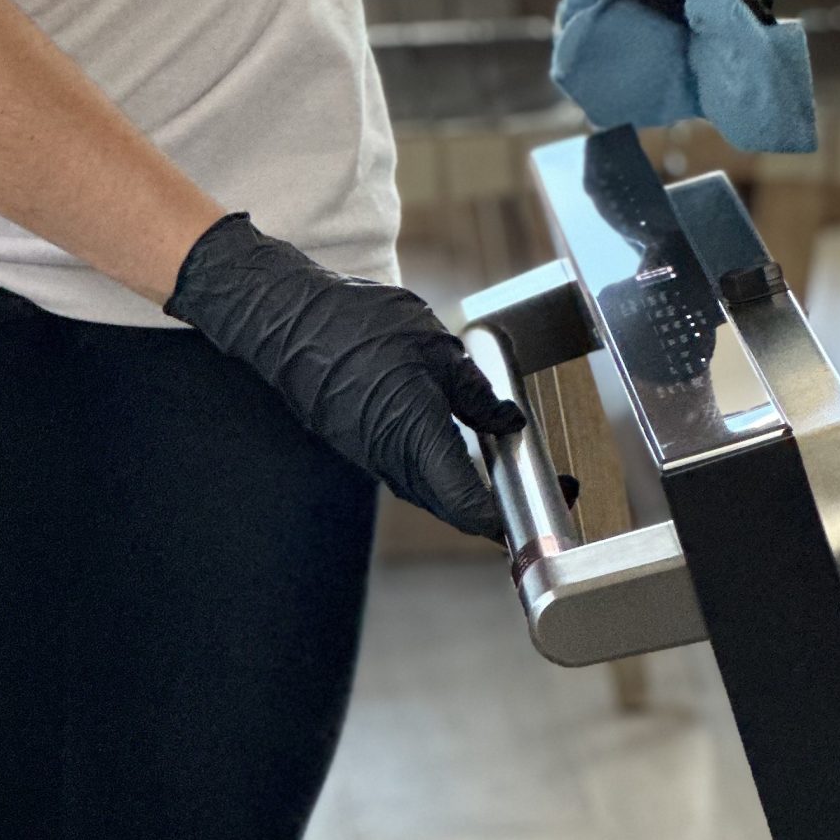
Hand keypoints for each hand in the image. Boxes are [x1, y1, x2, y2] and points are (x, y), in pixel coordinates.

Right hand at [163, 211, 524, 539]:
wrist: (289, 322)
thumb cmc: (360, 327)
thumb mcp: (436, 348)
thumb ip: (476, 394)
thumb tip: (510, 422)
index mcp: (416, 439)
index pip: (471, 508)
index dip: (513, 517)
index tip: (550, 502)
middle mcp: (392, 463)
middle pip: (456, 508)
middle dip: (502, 505)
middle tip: (548, 485)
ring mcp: (372, 459)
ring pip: (434, 493)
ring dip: (473, 489)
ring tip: (511, 467)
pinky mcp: (361, 447)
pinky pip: (411, 473)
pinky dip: (444, 472)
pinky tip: (464, 448)